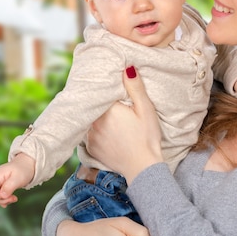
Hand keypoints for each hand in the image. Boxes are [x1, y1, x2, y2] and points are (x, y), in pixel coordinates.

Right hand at [0, 152, 34, 206]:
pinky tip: (10, 199)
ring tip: (13, 199)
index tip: (10, 196)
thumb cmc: (24, 170)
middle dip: (1, 199)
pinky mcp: (1, 183)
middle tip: (13, 199)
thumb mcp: (18, 178)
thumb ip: (9, 187)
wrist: (28, 163)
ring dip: (3, 200)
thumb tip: (2, 195)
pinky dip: (4, 198)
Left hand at [86, 66, 163, 183]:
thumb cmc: (147, 137)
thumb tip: (126, 67)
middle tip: (108, 98)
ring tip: (106, 114)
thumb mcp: (146, 109)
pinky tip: (105, 130)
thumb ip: (135, 87)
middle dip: (99, 100)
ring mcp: (90, 135)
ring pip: (89, 118)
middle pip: (93, 104)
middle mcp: (94, 121)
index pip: (101, 91)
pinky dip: (95, 130)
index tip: (109, 86)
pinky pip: (88, 133)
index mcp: (107, 108)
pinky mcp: (91, 147)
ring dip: (95, 115)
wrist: (143, 168)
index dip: (106, 88)